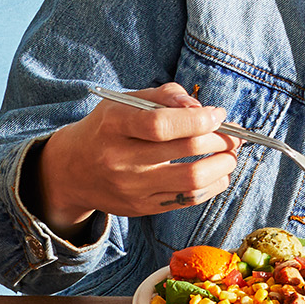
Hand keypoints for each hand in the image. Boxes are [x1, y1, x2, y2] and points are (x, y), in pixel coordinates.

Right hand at [32, 83, 240, 232]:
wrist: (71, 171)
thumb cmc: (106, 129)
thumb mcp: (124, 102)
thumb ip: (165, 96)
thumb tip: (203, 109)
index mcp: (114, 125)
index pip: (162, 124)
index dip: (199, 119)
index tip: (218, 114)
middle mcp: (119, 159)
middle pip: (185, 150)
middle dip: (221, 140)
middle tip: (233, 135)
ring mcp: (130, 187)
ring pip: (193, 180)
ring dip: (223, 165)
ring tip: (229, 155)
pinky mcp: (140, 207)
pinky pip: (187, 200)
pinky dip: (212, 185)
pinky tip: (217, 174)